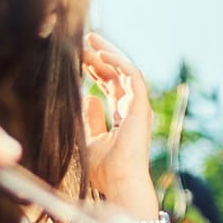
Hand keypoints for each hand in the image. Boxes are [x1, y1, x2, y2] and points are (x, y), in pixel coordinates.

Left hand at [79, 34, 156, 215]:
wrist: (119, 183)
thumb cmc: (106, 170)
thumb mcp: (90, 140)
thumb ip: (91, 119)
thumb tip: (89, 98)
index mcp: (123, 116)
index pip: (111, 85)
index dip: (97, 70)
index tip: (81, 57)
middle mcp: (132, 108)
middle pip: (118, 75)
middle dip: (102, 57)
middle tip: (85, 40)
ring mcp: (138, 107)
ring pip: (126, 71)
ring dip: (110, 54)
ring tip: (92, 39)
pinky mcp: (141, 106)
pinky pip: (132, 76)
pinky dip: (118, 63)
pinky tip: (102, 54)